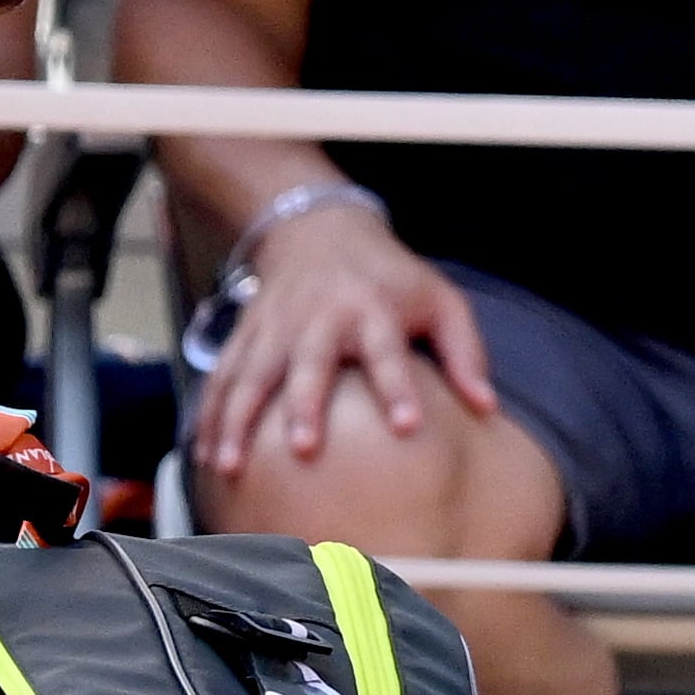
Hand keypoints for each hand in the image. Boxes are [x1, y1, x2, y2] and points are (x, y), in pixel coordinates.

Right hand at [193, 202, 496, 481]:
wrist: (320, 229)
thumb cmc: (392, 279)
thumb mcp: (441, 301)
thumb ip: (465, 353)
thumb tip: (487, 407)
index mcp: (372, 309)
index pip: (387, 351)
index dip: (397, 386)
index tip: (408, 427)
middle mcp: (319, 318)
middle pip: (309, 363)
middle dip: (304, 405)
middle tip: (305, 449)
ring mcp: (277, 326)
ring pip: (252, 373)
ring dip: (238, 419)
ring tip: (230, 465)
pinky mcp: (248, 334)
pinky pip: (224, 376)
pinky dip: (211, 413)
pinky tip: (207, 454)